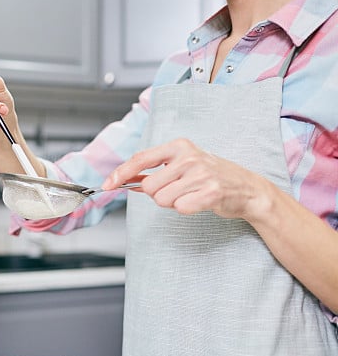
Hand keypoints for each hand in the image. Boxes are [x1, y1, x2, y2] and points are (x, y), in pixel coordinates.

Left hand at [102, 138, 269, 219]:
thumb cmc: (211, 176)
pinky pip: (180, 208)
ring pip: (162, 199)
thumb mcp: (183, 165)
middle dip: (159, 194)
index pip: (140, 159)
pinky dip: (187, 209)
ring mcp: (201, 174)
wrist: (248, 189)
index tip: (107, 184)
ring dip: (172, 202)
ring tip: (190, 195)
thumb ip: (155, 170)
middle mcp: (189, 157)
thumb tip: (125, 177)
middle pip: (149, 186)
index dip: (120, 173)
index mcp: (179, 146)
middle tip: (179, 190)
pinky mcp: (211, 192)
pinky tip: (200, 201)